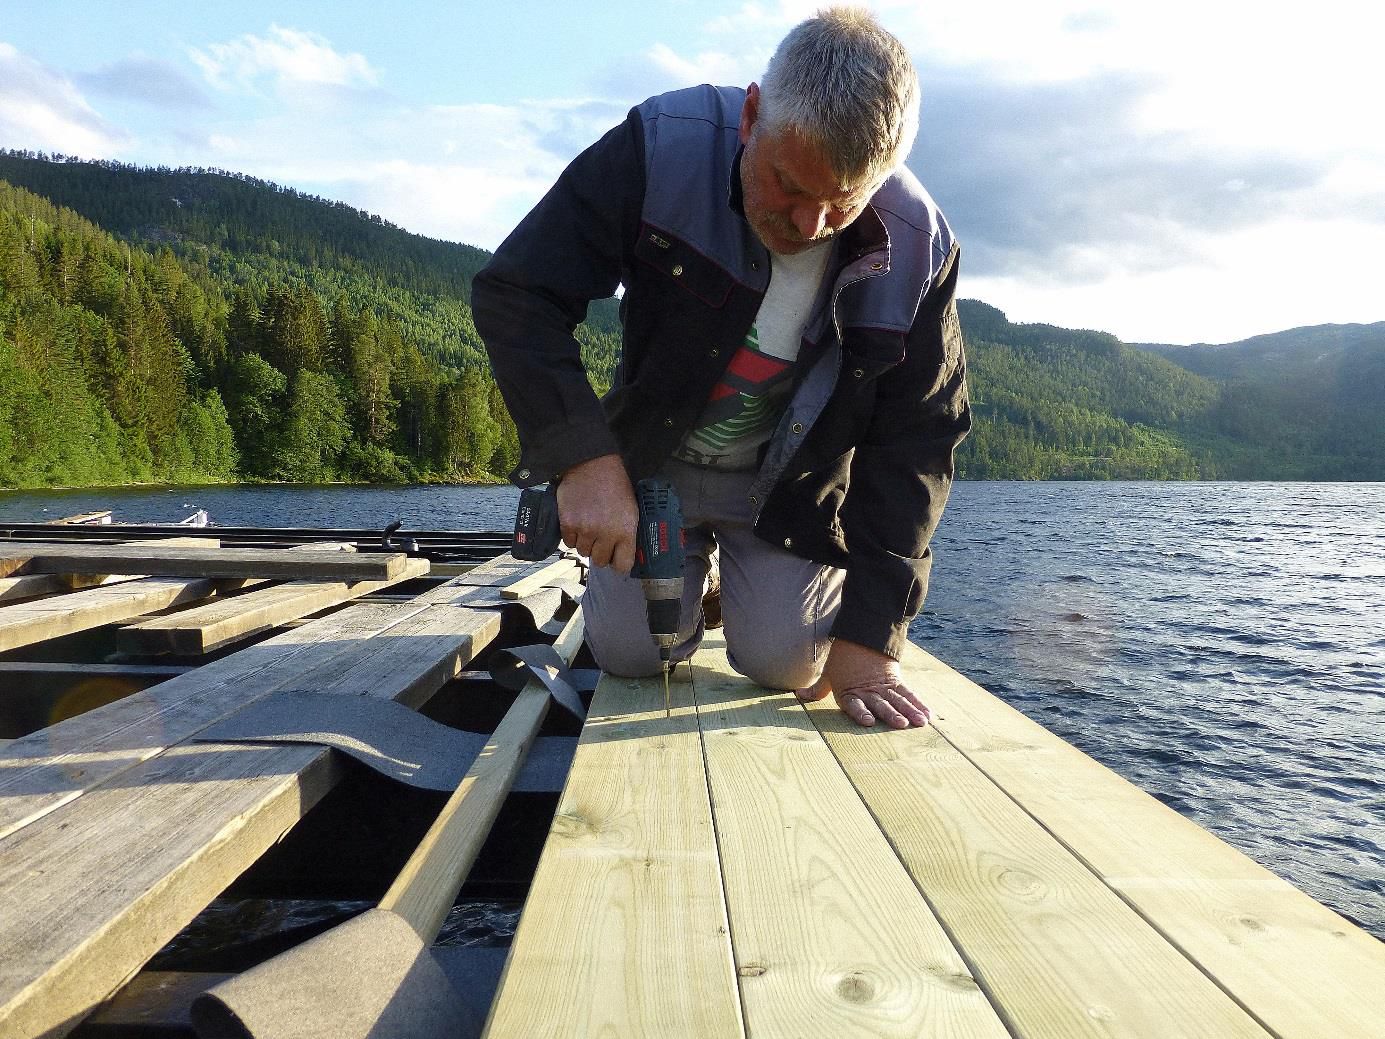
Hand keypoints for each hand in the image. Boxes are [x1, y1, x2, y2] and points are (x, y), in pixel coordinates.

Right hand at [556, 454, 638, 571]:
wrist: (592, 465)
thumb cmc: (614, 485)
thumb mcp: (631, 509)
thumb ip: (628, 534)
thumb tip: (624, 555)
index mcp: (625, 530)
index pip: (623, 565)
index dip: (619, 563)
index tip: (616, 559)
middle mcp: (605, 533)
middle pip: (601, 561)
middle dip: (601, 552)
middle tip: (601, 538)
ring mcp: (585, 529)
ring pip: (583, 552)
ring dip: (586, 543)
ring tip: (589, 525)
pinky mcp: (568, 524)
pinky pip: (569, 543)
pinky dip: (572, 536)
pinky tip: (578, 521)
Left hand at [796, 638, 930, 728]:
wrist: (861, 634)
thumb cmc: (842, 658)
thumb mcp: (829, 673)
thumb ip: (818, 689)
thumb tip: (800, 696)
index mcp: (850, 692)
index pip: (855, 705)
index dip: (862, 713)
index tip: (869, 721)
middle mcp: (868, 691)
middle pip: (881, 703)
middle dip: (892, 714)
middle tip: (901, 724)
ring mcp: (884, 686)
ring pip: (898, 700)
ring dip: (909, 711)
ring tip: (919, 722)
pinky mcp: (896, 680)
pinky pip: (909, 693)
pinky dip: (918, 703)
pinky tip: (927, 715)